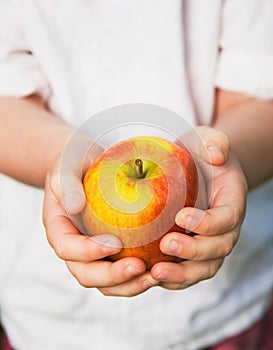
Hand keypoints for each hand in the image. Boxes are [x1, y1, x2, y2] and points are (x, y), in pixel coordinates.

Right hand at [42, 134, 158, 296]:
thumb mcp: (66, 166)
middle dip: (112, 277)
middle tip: (140, 268)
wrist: (86, 166)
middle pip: (86, 274)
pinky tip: (160, 268)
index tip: (115, 244)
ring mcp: (94, 253)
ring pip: (106, 282)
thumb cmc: (75, 164)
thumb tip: (75, 206)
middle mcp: (75, 247)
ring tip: (154, 276)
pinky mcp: (113, 252)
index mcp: (60, 229)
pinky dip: (138, 276)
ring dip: (129, 284)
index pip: (67, 248)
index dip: (88, 252)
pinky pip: (123, 271)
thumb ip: (66, 183)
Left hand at [150, 126, 247, 289]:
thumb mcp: (208, 140)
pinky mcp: (193, 253)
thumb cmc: (201, 155)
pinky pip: (188, 272)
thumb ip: (215, 142)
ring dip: (181, 273)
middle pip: (217, 249)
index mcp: (231, 203)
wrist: (198, 172)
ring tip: (155, 272)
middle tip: (166, 244)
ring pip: (204, 268)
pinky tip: (149, 276)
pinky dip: (172, 278)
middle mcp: (225, 229)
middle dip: (193, 251)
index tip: (181, 216)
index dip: (208, 222)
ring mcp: (210, 243)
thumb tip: (216, 156)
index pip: (227, 218)